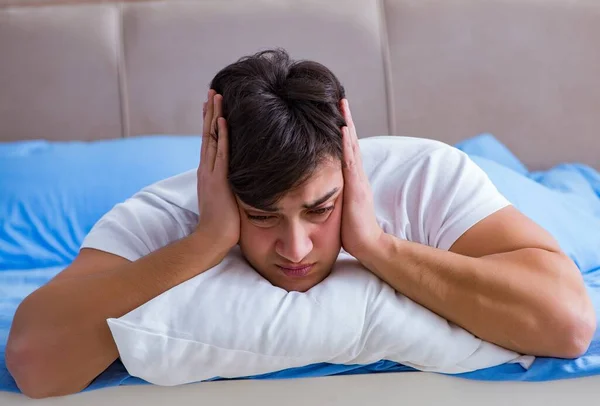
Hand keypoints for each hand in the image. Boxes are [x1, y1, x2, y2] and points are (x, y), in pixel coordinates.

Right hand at [195, 89, 239, 250]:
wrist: (211, 240)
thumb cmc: (223, 225)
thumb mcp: (228, 201)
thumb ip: (231, 188)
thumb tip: (241, 181)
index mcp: (209, 174)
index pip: (211, 143)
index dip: (211, 123)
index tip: (214, 106)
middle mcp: (207, 169)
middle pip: (208, 134)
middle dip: (210, 112)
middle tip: (213, 91)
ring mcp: (211, 173)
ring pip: (212, 138)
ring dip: (214, 116)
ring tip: (216, 95)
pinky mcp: (218, 180)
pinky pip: (221, 153)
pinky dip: (222, 136)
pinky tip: (223, 120)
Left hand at [340, 99, 384, 261]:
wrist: (368, 245)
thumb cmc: (353, 232)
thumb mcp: (340, 207)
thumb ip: (334, 195)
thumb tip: (320, 190)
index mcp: (353, 179)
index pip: (347, 150)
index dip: (342, 131)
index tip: (336, 113)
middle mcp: (357, 175)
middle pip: (351, 141)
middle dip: (346, 119)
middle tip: (339, 98)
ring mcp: (358, 179)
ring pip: (352, 145)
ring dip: (347, 124)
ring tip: (342, 104)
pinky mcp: (356, 186)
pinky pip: (350, 161)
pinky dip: (346, 143)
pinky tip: (342, 128)